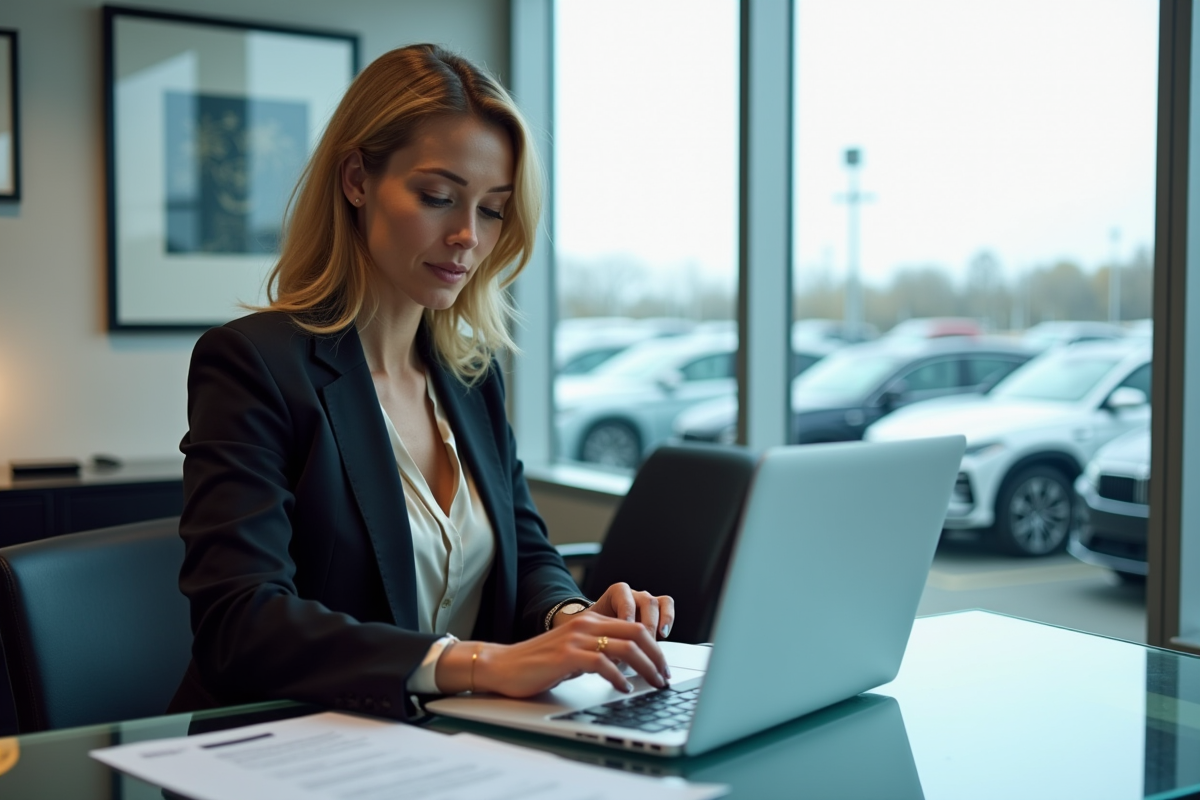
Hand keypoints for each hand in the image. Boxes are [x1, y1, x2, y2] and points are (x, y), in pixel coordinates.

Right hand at [435, 614, 670, 697]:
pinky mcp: (566, 656)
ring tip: (654, 683)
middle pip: (636, 633)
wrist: (503, 665)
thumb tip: (627, 667)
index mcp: (590, 621)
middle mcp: (586, 625)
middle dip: (657, 656)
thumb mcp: (574, 653)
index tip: (663, 667)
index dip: (654, 647)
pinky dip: (619, 677)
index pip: (634, 626)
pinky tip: (624, 689)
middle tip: (665, 677)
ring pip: (625, 647)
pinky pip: (602, 664)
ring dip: (646, 667)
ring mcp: (576, 639)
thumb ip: (598, 654)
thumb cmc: (538, 664)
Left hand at [587, 582, 674, 640]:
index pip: (623, 595)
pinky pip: (667, 604)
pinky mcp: (659, 606)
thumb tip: (613, 654)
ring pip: (655, 604)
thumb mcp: (599, 633)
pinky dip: (667, 618)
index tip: (625, 633)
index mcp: (616, 593)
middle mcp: (633, 594)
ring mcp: (646, 599)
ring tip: (650, 643)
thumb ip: (606, 639)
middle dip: (644, 626)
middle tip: (639, 647)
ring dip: (654, 625)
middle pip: (644, 602)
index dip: (626, 614)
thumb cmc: (601, 633)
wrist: (604, 633)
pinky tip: (663, 635)